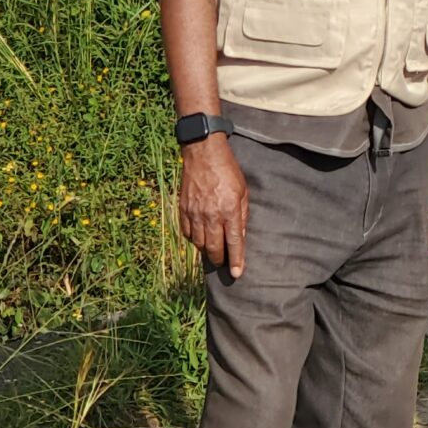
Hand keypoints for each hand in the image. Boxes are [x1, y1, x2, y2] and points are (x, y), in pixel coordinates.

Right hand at [177, 136, 249, 278]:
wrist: (203, 153)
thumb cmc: (228, 170)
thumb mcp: (243, 191)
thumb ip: (242, 215)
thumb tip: (240, 236)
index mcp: (230, 210)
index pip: (234, 242)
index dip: (236, 260)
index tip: (236, 274)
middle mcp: (211, 215)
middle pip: (214, 248)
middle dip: (219, 259)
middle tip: (223, 262)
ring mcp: (195, 213)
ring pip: (199, 243)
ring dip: (206, 250)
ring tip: (212, 249)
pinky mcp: (183, 209)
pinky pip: (186, 232)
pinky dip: (193, 238)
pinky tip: (199, 236)